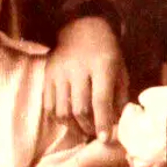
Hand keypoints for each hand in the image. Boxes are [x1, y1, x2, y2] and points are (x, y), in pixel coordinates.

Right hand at [45, 16, 127, 139]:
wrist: (82, 28)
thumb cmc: (106, 52)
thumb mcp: (120, 70)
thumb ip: (119, 97)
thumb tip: (117, 124)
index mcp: (101, 65)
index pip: (100, 99)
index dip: (103, 122)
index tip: (105, 139)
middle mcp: (78, 68)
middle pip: (80, 108)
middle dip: (88, 127)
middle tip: (95, 134)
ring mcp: (59, 72)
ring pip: (62, 110)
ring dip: (73, 127)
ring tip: (83, 129)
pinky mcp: (47, 75)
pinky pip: (49, 105)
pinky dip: (59, 118)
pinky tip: (69, 120)